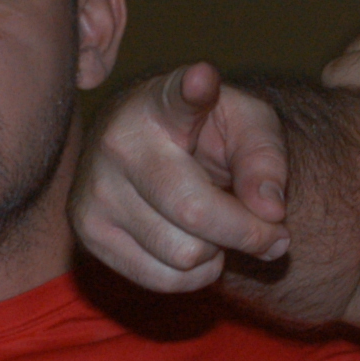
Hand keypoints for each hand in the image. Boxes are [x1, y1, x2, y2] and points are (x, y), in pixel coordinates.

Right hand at [72, 64, 292, 292]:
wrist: (146, 148)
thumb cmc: (206, 133)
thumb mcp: (247, 126)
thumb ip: (266, 160)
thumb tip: (270, 211)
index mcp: (161, 103)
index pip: (177, 98)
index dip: (192, 91)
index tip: (202, 79)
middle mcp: (117, 143)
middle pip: (196, 213)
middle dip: (248, 232)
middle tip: (271, 231)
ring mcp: (94, 191)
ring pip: (184, 255)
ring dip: (217, 252)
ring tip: (217, 227)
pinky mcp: (88, 233)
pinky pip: (162, 280)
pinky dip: (194, 275)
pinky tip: (195, 245)